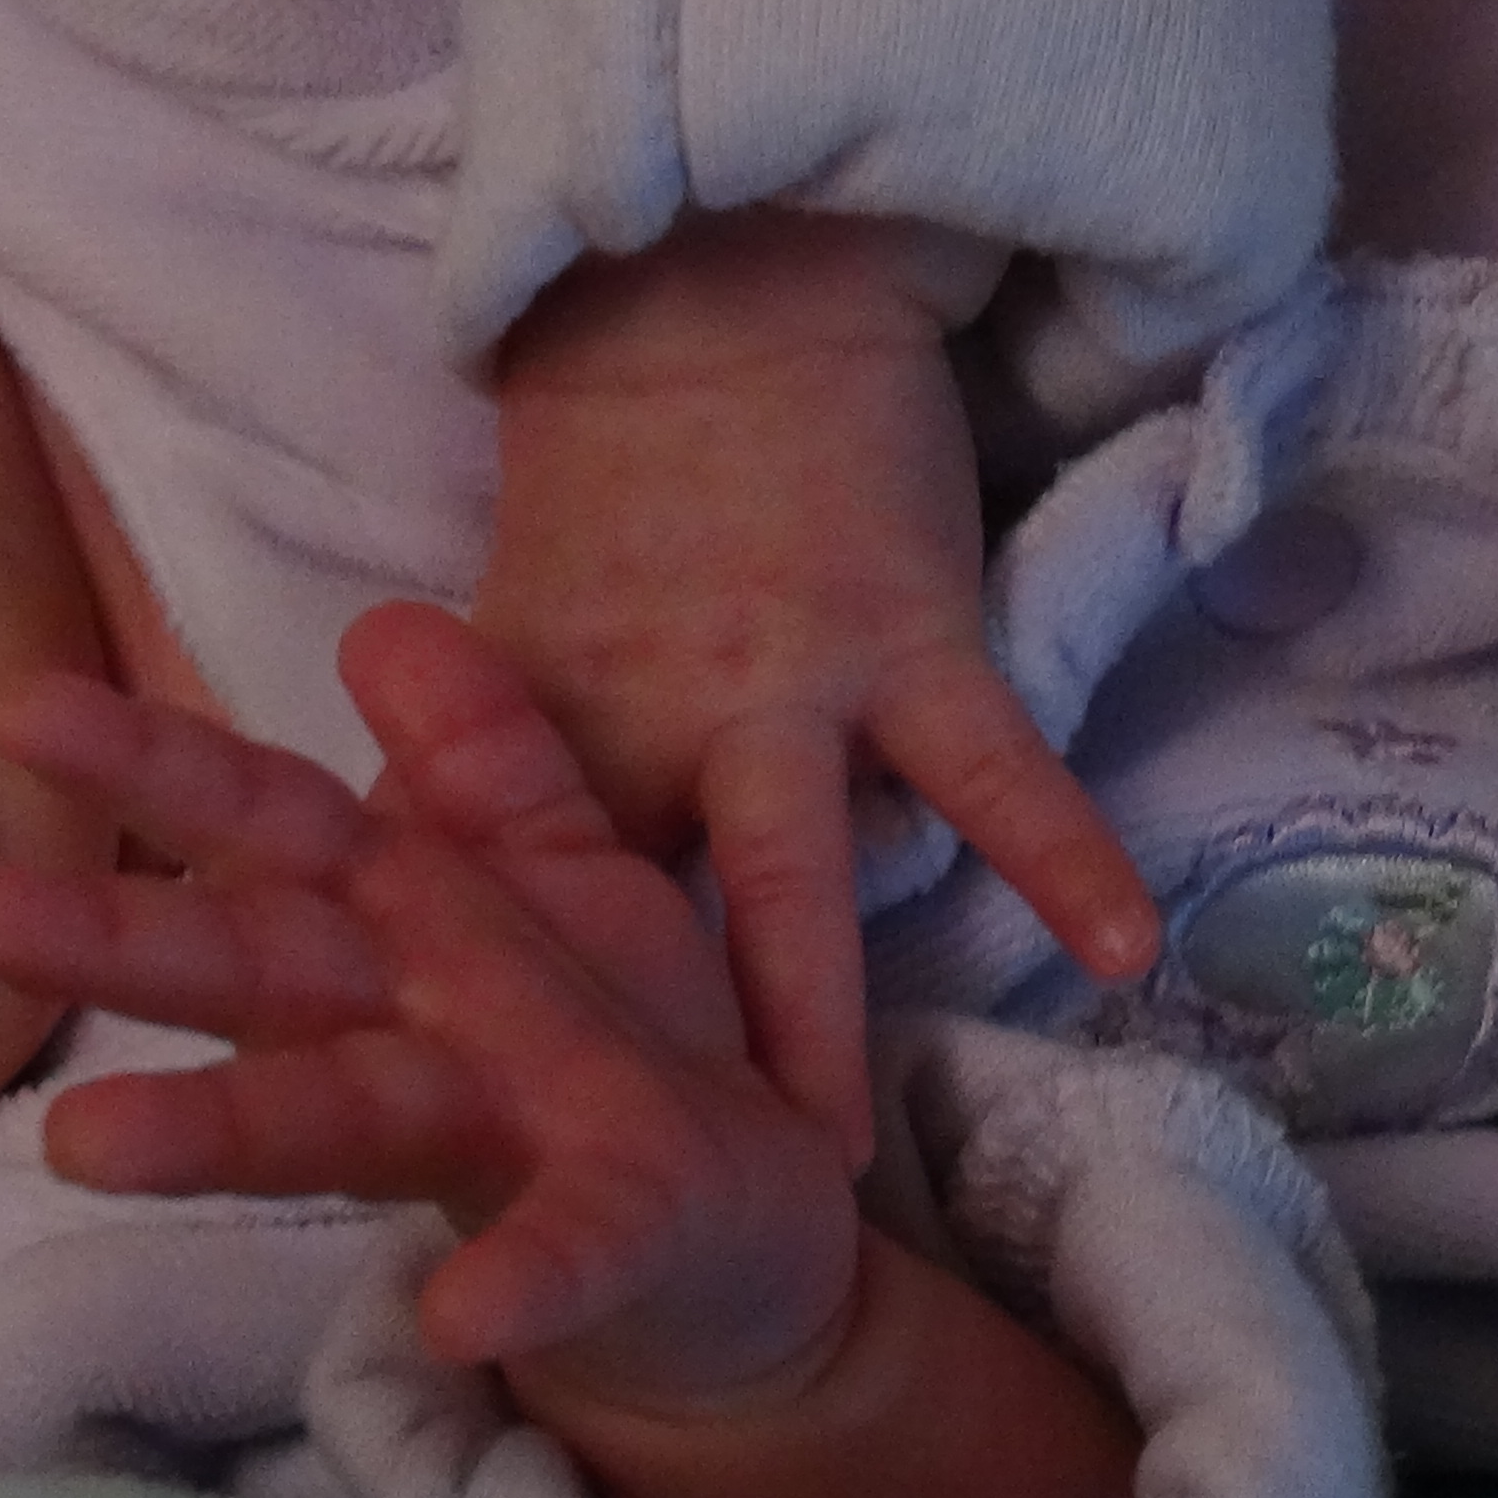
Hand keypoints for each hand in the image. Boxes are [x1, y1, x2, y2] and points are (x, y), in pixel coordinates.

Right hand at [0, 604, 860, 1408]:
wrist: (763, 1264)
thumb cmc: (630, 1060)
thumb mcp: (572, 882)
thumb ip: (487, 763)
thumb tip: (382, 622)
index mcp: (416, 923)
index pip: (274, 826)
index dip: (163, 766)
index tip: (19, 710)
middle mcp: (424, 1031)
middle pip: (260, 967)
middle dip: (116, 940)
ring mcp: (513, 1138)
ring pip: (349, 1112)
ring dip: (221, 1128)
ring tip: (84, 1142)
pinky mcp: (621, 1235)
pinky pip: (570, 1248)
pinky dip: (517, 1279)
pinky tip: (459, 1319)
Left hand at [475, 212, 1160, 1154]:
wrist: (723, 282)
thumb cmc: (618, 469)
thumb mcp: (505, 628)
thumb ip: (460, 768)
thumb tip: (369, 891)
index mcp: (531, 728)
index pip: (479, 911)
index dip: (454, 1037)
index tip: (421, 1162)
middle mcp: (644, 718)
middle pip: (617, 917)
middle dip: (602, 1064)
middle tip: (592, 1216)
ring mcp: (781, 681)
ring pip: (791, 877)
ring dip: (804, 1020)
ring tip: (825, 1171)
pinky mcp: (907, 636)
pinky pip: (995, 768)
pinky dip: (1064, 856)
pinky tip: (1128, 951)